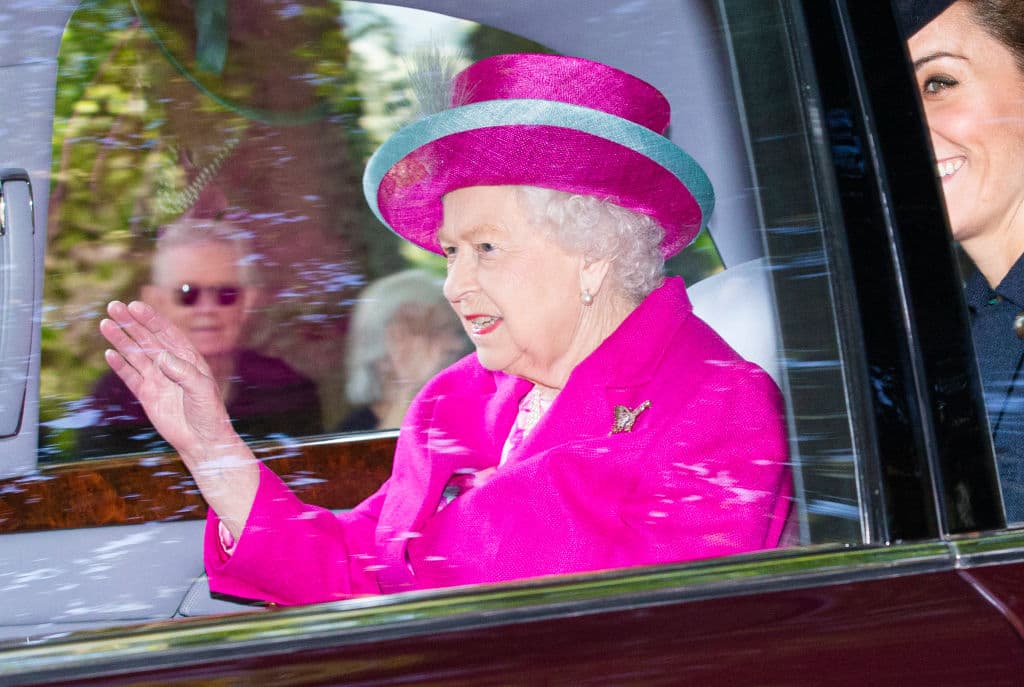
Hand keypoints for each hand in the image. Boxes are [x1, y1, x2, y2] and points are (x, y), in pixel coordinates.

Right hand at [100, 300, 233, 461]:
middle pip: (147, 339)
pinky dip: (119, 365)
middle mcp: (171, 365)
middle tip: (113, 306)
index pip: (166, 333)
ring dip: (121, 339)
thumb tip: (161, 357)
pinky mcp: (147, 395)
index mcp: (187, 358)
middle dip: (131, 322)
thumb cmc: (208, 413)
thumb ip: (183, 372)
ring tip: (105, 324)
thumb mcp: (201, 389)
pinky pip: (130, 376)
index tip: (135, 306)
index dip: (150, 318)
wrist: (202, 441)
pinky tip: (109, 353)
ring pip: (135, 354)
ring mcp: (158, 379)